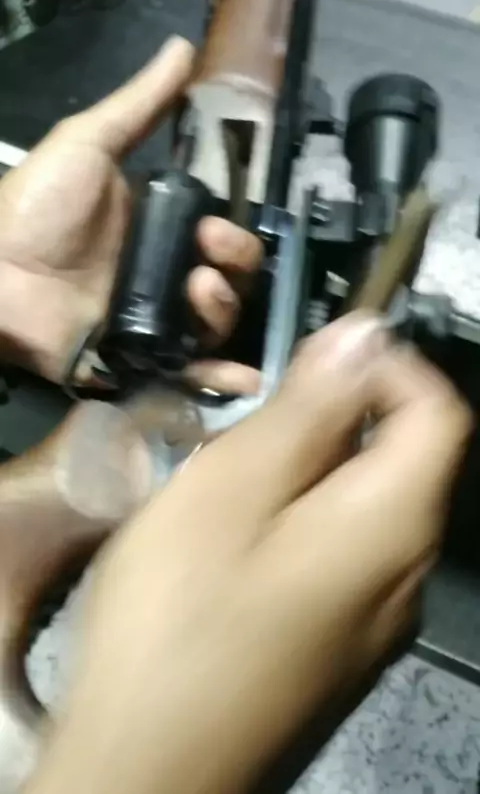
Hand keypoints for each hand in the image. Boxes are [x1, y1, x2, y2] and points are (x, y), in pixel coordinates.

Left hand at [0, 37, 261, 391]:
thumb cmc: (36, 206)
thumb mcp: (88, 144)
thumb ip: (138, 105)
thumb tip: (184, 50)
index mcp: (159, 232)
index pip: (220, 238)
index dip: (233, 237)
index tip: (216, 229)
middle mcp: (161, 278)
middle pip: (228, 282)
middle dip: (234, 268)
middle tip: (206, 257)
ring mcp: (152, 323)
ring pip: (215, 325)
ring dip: (223, 310)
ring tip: (198, 293)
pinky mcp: (139, 360)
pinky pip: (189, 373)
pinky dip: (220, 380)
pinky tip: (245, 380)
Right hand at [27, 314, 471, 793]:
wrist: (148, 769)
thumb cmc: (176, 624)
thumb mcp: (232, 489)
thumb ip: (307, 410)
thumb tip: (362, 338)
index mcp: (394, 526)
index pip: (439, 411)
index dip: (388, 364)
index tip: (316, 356)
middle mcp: (407, 577)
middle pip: (403, 462)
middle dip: (336, 421)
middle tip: (250, 427)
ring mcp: (377, 622)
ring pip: (366, 510)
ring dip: (309, 474)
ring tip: (231, 484)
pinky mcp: (339, 650)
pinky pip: (341, 558)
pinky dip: (301, 524)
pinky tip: (234, 547)